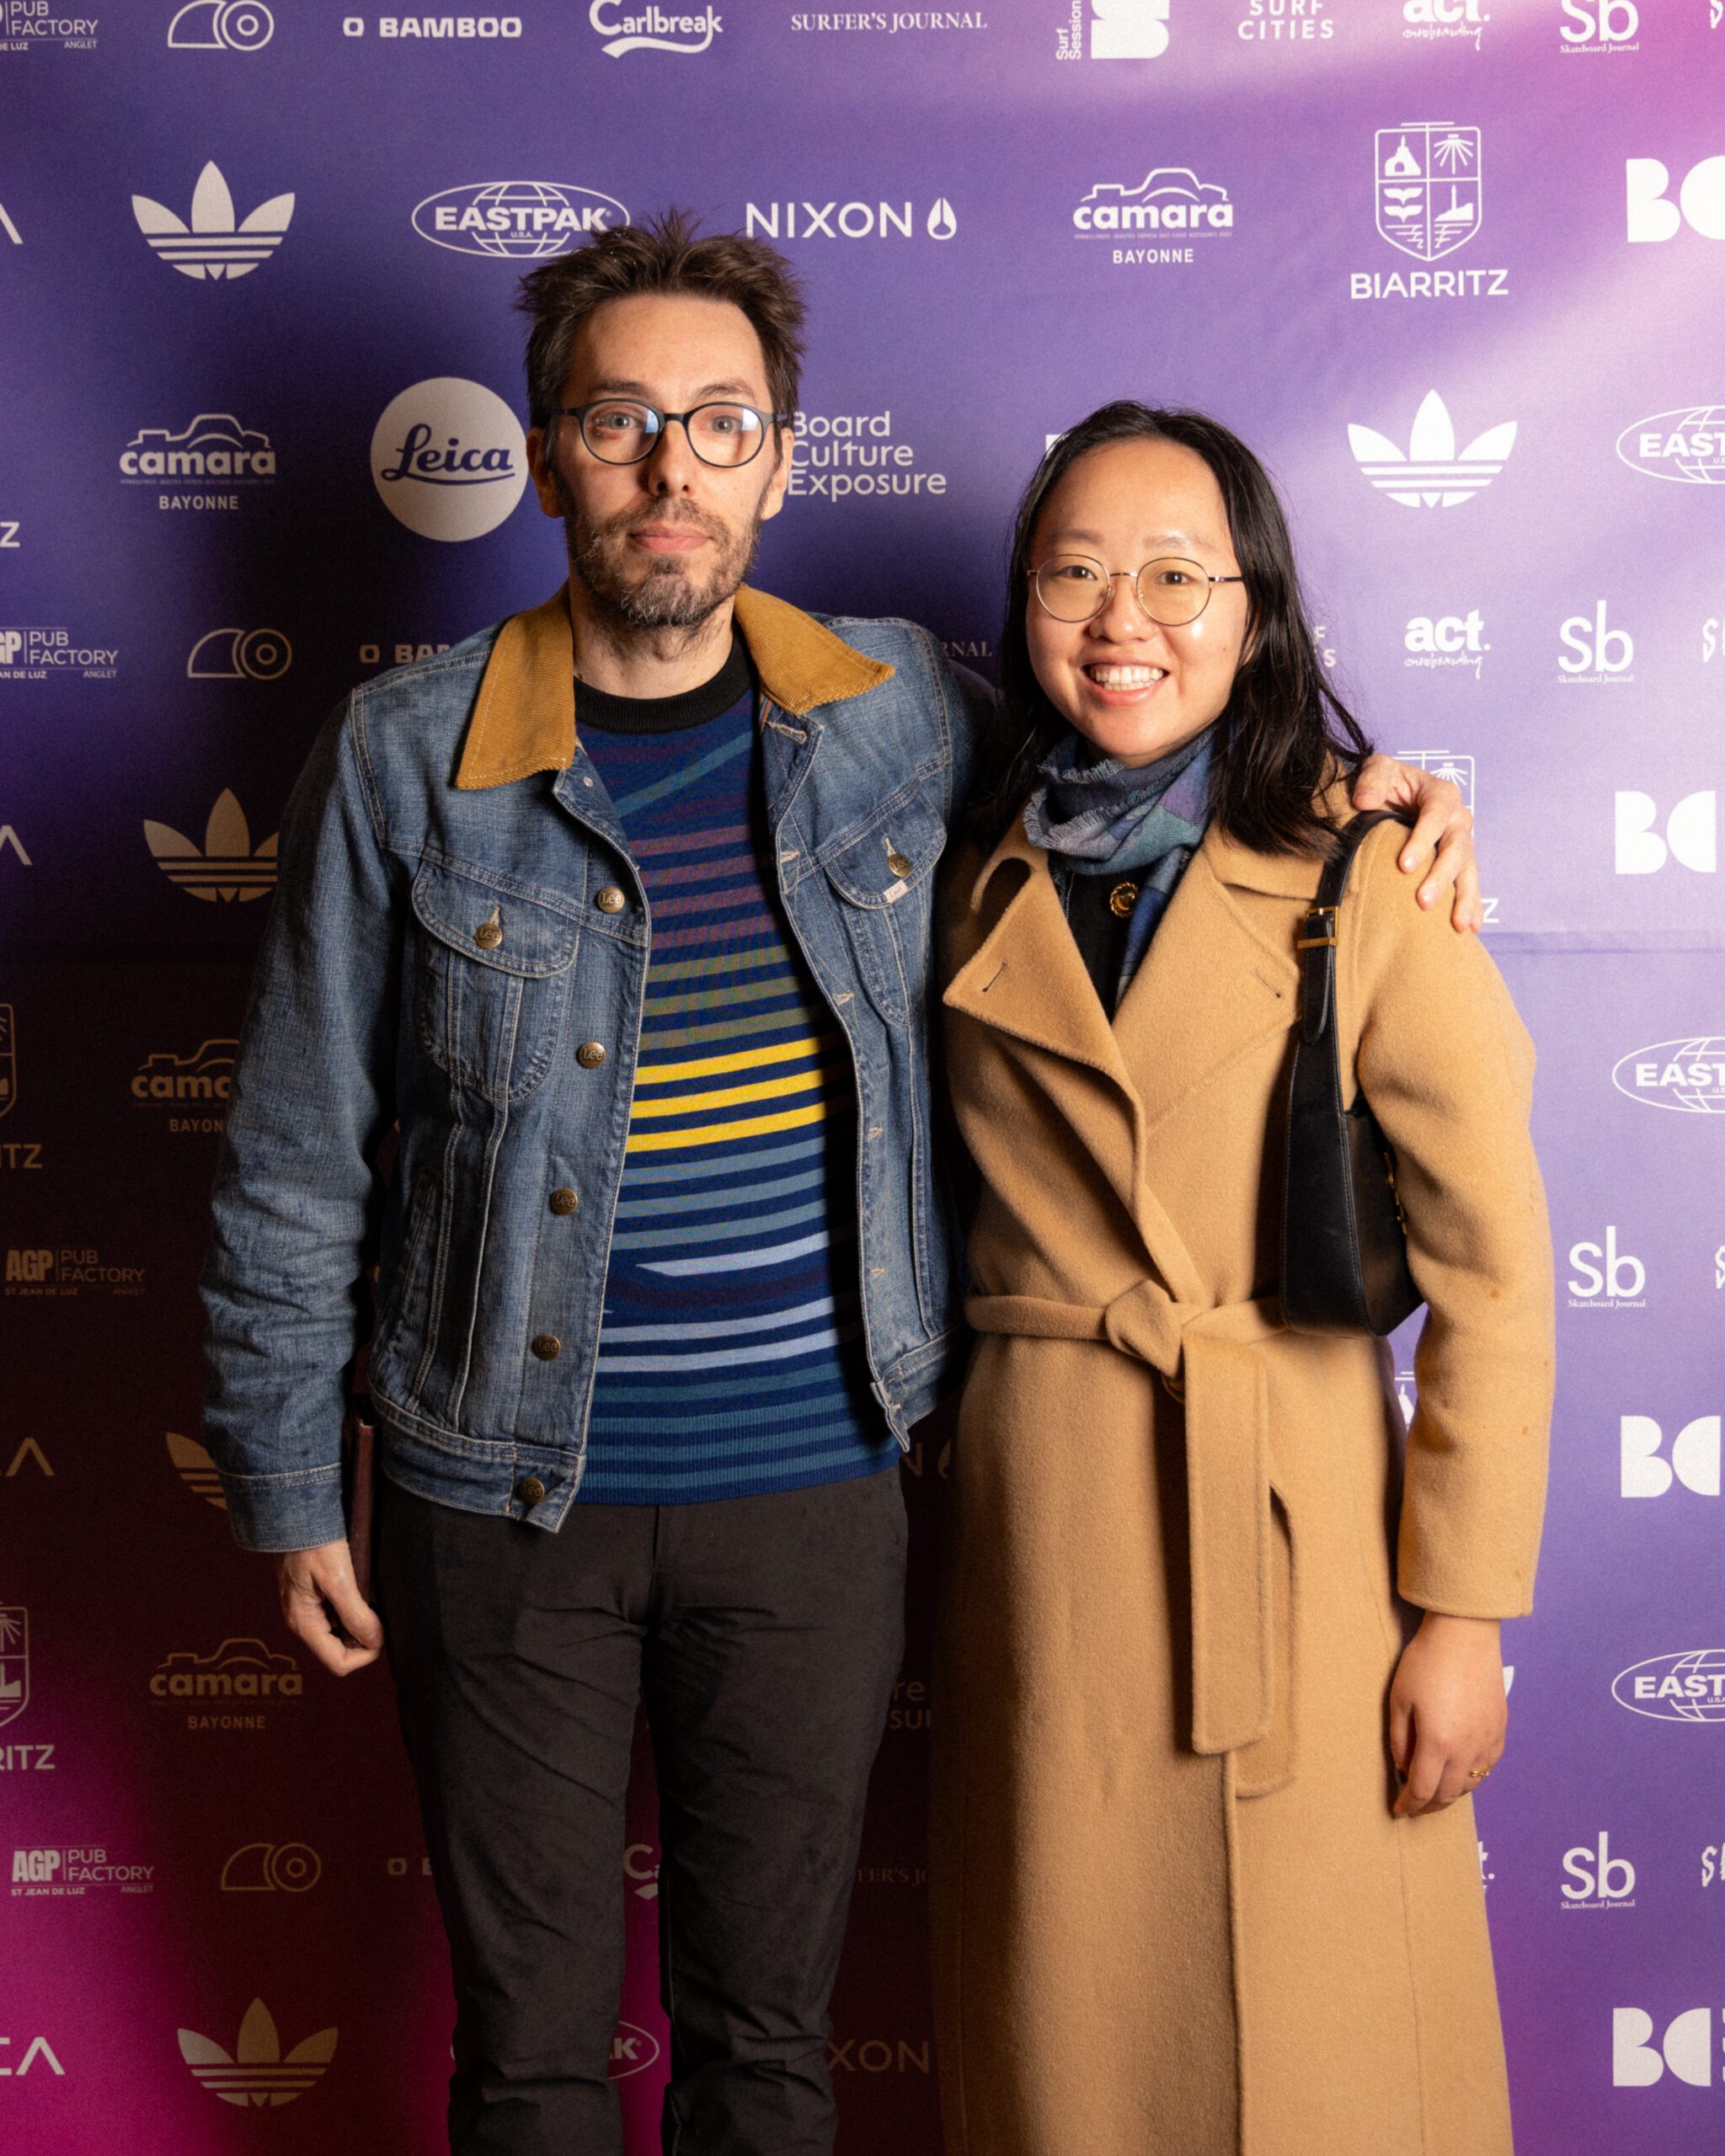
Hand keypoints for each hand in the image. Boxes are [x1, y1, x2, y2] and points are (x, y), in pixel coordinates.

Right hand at [276, 1541, 383, 1676]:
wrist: (294, 1514)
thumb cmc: (312, 1544)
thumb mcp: (338, 1579)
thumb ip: (355, 1613)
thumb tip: (375, 1641)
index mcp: (304, 1624)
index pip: (338, 1663)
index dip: (365, 1655)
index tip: (382, 1633)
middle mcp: (302, 1622)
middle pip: (338, 1650)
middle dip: (362, 1639)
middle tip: (380, 1615)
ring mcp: (305, 1609)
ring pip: (338, 1633)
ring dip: (357, 1623)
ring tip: (372, 1601)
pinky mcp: (311, 1595)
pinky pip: (334, 1615)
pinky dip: (351, 1610)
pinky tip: (361, 1591)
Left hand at [1350, 754, 1480, 933]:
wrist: (1392, 796)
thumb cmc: (1384, 782)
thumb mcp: (1377, 770)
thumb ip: (1372, 779)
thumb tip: (1365, 801)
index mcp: (1440, 794)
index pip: (1436, 815)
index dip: (1423, 839)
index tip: (1404, 866)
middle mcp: (1458, 818)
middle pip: (1457, 847)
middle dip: (1441, 875)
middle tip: (1422, 901)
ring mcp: (1461, 842)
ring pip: (1468, 869)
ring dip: (1464, 897)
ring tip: (1456, 924)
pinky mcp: (1459, 863)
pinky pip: (1469, 884)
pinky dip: (1472, 906)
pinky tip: (1470, 927)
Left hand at [1389, 1613, 1504, 1817]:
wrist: (1465, 1635)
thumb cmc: (1426, 1662)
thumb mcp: (1400, 1699)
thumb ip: (1400, 1739)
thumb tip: (1404, 1768)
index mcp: (1437, 1743)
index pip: (1422, 1790)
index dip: (1409, 1805)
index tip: (1398, 1810)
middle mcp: (1467, 1749)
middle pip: (1448, 1794)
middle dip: (1429, 1805)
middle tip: (1414, 1805)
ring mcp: (1487, 1741)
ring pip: (1471, 1784)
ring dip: (1451, 1793)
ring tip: (1435, 1790)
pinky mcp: (1500, 1729)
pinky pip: (1488, 1766)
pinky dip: (1472, 1776)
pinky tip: (1461, 1770)